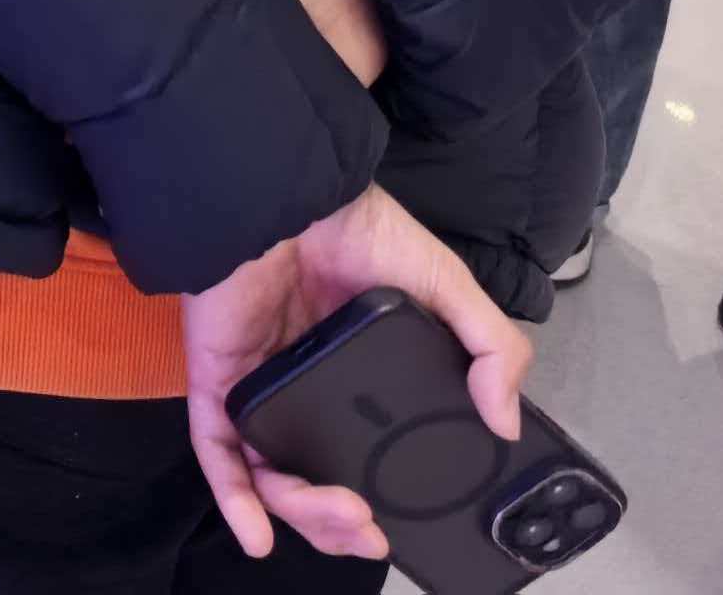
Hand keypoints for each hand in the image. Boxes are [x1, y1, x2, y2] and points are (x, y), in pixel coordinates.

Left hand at [183, 183, 529, 566]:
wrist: (289, 185)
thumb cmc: (360, 226)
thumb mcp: (446, 285)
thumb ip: (488, 347)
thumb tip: (507, 422)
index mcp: (352, 370)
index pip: (362, 448)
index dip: (382, 492)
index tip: (407, 525)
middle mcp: (303, 382)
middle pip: (312, 473)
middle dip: (340, 520)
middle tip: (372, 536)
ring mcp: (257, 379)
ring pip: (268, 472)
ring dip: (301, 514)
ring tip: (347, 526)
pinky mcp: (215, 372)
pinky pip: (216, 445)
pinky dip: (235, 497)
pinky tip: (258, 536)